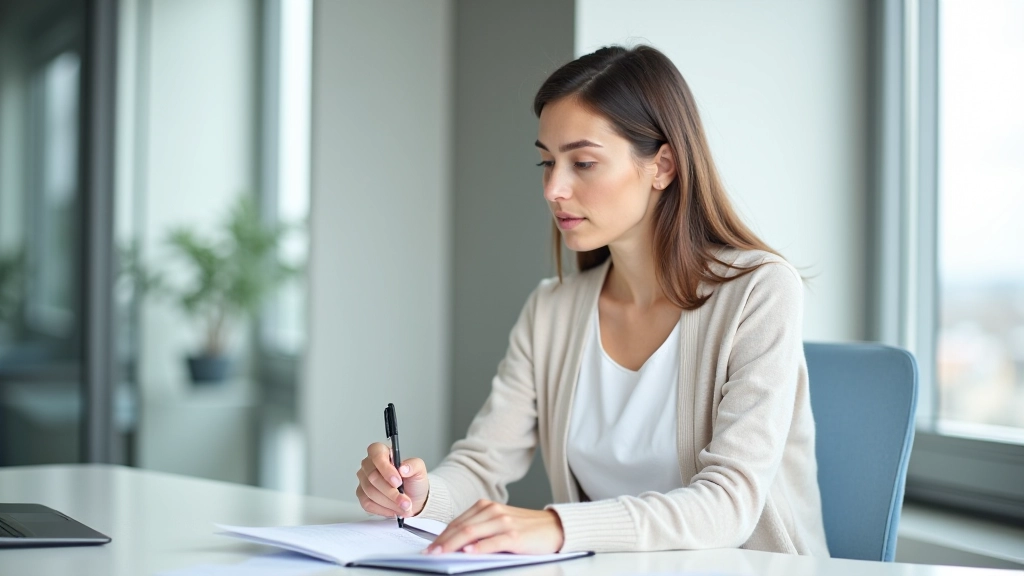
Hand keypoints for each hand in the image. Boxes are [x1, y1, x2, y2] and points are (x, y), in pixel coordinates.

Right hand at [355, 442, 428, 517]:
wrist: (414, 499)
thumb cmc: (413, 482)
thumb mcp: (419, 470)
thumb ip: (414, 465)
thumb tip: (403, 468)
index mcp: (382, 452)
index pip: (376, 454)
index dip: (386, 469)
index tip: (398, 482)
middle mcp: (370, 465)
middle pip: (372, 476)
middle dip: (391, 491)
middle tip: (405, 499)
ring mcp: (364, 480)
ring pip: (370, 492)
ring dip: (389, 502)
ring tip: (403, 506)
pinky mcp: (363, 495)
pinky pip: (367, 504)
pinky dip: (383, 509)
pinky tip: (393, 509)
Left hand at [425, 500, 563, 554]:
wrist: (555, 528)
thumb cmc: (526, 529)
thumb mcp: (500, 524)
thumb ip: (480, 529)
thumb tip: (454, 545)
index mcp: (487, 507)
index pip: (458, 522)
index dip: (441, 535)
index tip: (429, 547)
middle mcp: (493, 511)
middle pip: (461, 527)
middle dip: (443, 541)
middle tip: (429, 553)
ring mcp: (504, 522)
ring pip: (471, 532)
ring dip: (453, 544)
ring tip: (440, 554)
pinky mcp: (515, 536)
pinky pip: (492, 542)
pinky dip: (478, 548)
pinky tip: (467, 553)